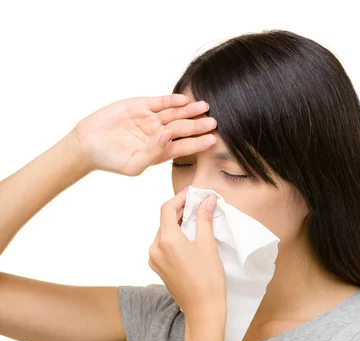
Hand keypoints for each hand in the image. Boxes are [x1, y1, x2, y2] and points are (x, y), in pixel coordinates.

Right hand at [71, 94, 216, 175]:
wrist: (87, 144)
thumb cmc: (110, 160)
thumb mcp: (133, 164)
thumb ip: (153, 153)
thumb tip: (168, 136)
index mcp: (159, 152)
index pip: (183, 147)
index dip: (198, 143)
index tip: (212, 140)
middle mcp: (157, 135)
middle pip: (182, 128)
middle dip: (198, 125)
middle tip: (214, 122)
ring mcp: (150, 119)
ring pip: (174, 113)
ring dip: (189, 110)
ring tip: (204, 106)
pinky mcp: (140, 106)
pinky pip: (160, 102)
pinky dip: (171, 100)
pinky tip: (184, 100)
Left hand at [148, 188, 226, 324]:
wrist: (202, 309)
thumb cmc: (208, 279)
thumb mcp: (207, 244)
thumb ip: (204, 219)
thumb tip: (207, 200)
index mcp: (166, 240)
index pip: (167, 209)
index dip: (179, 198)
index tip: (192, 194)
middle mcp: (155, 248)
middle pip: (165, 221)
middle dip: (180, 211)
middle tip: (198, 205)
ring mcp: (154, 260)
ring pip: (164, 234)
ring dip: (177, 225)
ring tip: (194, 221)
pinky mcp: (158, 269)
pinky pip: (163, 247)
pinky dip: (174, 239)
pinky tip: (188, 240)